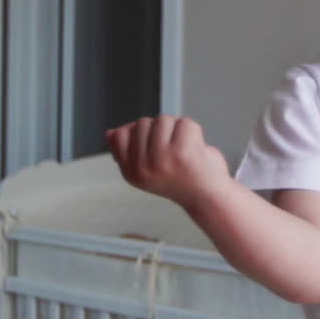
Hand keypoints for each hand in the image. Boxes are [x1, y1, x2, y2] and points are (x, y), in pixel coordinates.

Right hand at [105, 115, 229, 209]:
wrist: (209, 198)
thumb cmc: (181, 180)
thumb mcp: (147, 168)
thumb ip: (129, 151)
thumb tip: (110, 132)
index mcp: (131, 172)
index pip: (119, 134)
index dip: (139, 132)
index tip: (156, 146)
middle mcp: (142, 168)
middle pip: (142, 123)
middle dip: (161, 130)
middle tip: (175, 150)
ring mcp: (160, 160)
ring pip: (162, 119)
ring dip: (177, 129)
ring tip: (185, 149)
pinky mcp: (180, 153)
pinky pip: (183, 122)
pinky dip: (194, 131)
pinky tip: (197, 149)